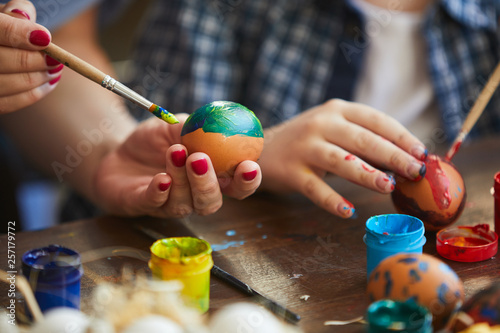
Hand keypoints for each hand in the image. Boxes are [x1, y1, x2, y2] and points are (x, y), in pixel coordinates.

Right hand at [0, 0, 61, 112]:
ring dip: (38, 78)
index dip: (22, 34)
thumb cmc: (0, 31)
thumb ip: (15, 16)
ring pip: (8, 83)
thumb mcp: (2, 15)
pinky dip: (33, 94)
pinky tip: (48, 84)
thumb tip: (34, 27)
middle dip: (34, 61)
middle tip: (55, 60)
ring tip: (55, 70)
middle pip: (2, 60)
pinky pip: (8, 103)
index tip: (46, 38)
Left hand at [93, 115, 261, 217]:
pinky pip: (156, 203)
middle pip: (212, 202)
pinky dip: (160, 191)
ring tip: (174, 151)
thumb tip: (220, 120)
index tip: (249, 166)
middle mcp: (194, 195)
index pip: (237, 186)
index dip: (248, 181)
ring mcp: (169, 203)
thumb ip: (199, 127)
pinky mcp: (144, 205)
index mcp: (212, 177)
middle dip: (209, 183)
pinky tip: (160, 178)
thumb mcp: (177, 127)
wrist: (118, 152)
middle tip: (200, 159)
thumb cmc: (155, 141)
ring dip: (182, 179)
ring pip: (185, 204)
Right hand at [258, 99, 426, 217]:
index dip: (401, 136)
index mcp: (337, 110)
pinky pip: (315, 188)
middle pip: (363, 140)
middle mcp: (321, 124)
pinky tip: (348, 212)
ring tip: (388, 188)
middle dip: (393, 156)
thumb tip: (404, 160)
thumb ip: (362, 140)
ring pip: (341, 161)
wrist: (259, 148)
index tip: (422, 153)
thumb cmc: (307, 141)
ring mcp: (304, 147)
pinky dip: (332, 201)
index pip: (376, 120)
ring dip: (367, 175)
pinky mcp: (291, 171)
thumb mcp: (333, 130)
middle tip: (416, 172)